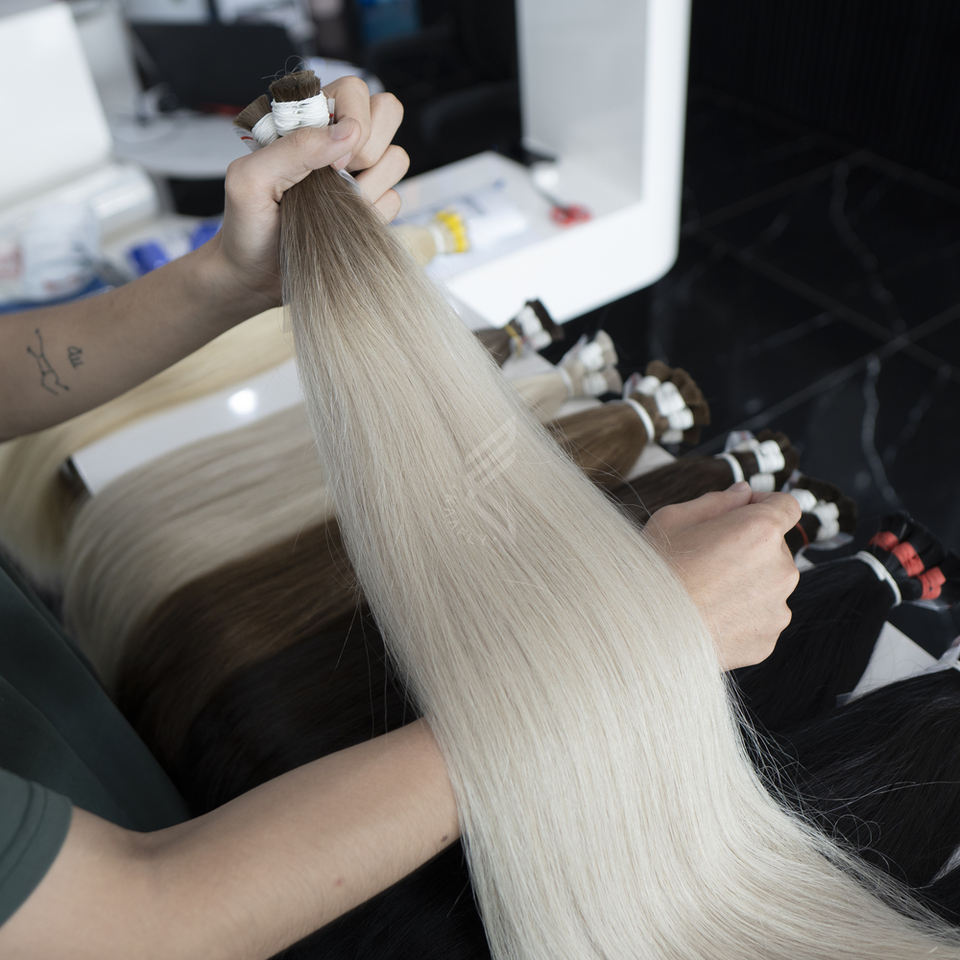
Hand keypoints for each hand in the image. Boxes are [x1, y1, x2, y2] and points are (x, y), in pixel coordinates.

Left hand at [210, 76, 408, 311]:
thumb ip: (294, 147)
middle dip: (370, 149)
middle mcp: (338, 142)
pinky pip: (395, 200)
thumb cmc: (245, 226)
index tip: (331, 161)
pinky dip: (373, 215)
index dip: (353, 119)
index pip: (354, 90)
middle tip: (339, 177)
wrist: (255, 277)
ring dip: (371, 187)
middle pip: (387, 112)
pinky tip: (344, 225)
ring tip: (336, 207)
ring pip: (397, 158)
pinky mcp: (371, 208)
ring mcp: (358, 175)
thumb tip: (350, 132)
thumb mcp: (251, 180)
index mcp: (307, 121)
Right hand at [645, 483, 800, 670]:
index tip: (742, 512)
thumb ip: (718, 501)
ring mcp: (777, 609)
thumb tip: (743, 493)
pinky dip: (741, 616)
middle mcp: (780, 569)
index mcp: (762, 531)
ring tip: (705, 593)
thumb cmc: (654, 570)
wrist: (642, 630)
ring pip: (768, 586)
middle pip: (776, 548)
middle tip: (708, 558)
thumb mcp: (674, 519)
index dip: (765, 504)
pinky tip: (708, 616)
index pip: (788, 505)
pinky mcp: (767, 641)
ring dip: (747, 584)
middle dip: (751, 548)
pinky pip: (759, 620)